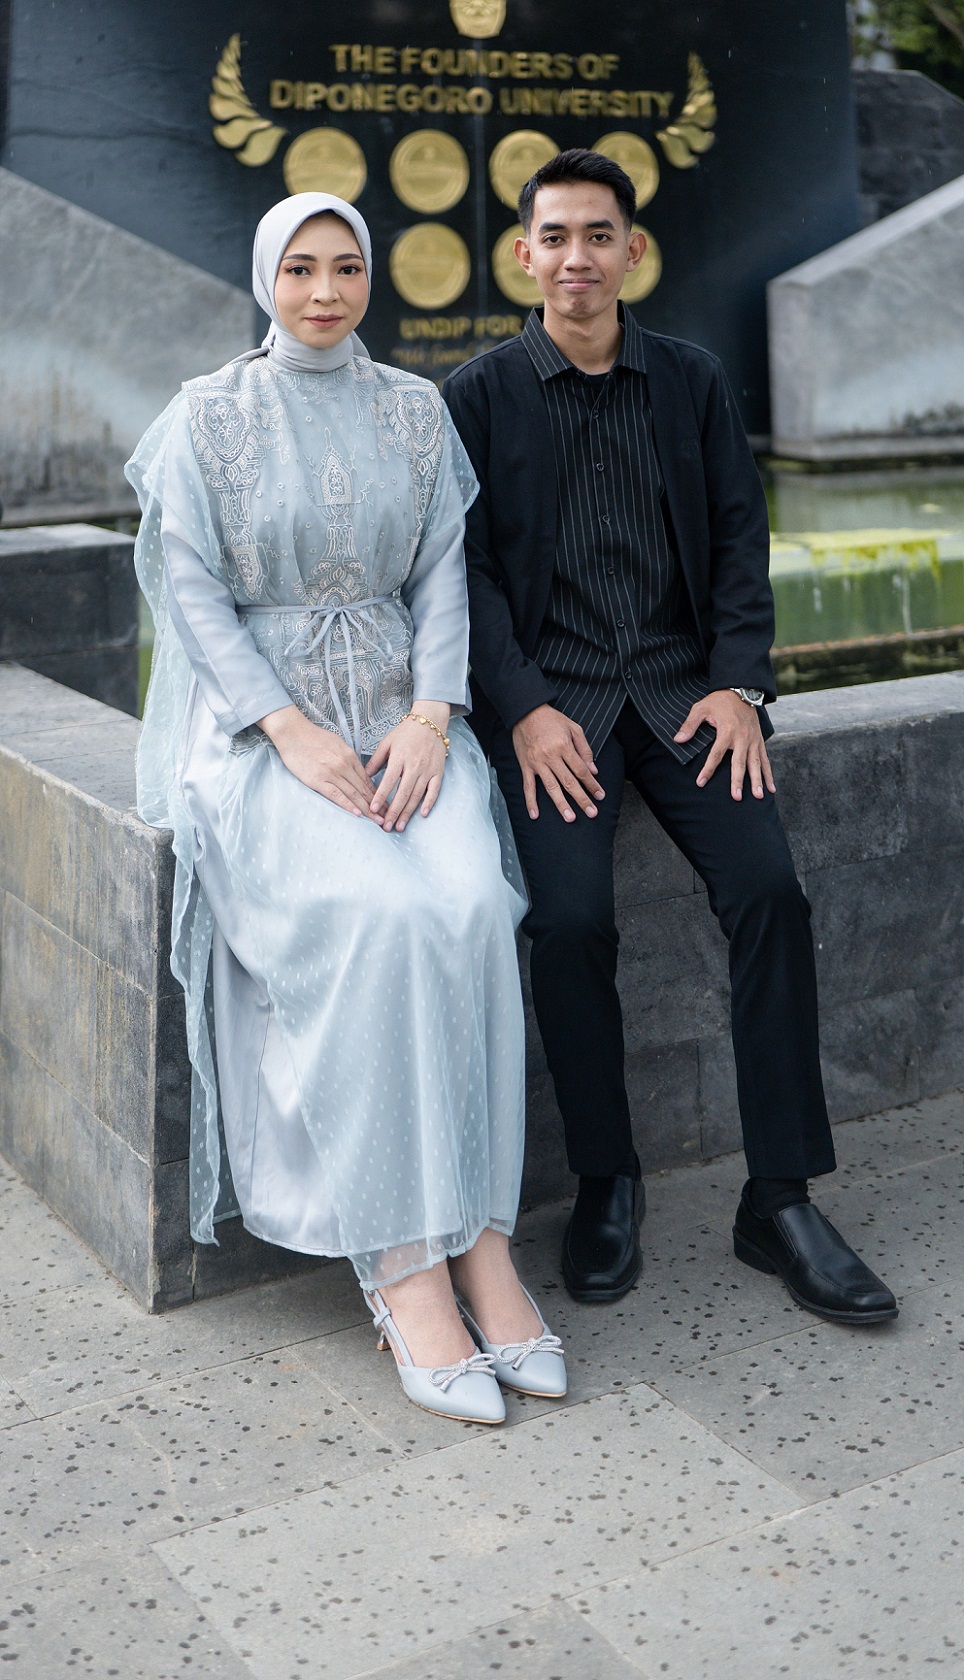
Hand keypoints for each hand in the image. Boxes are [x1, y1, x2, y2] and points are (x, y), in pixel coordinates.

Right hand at [258, 704, 380, 820]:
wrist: (293, 733)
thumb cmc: (313, 737)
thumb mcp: (337, 744)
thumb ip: (348, 758)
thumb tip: (356, 771)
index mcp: (350, 756)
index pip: (367, 780)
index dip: (378, 795)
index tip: (386, 805)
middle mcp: (344, 765)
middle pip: (364, 789)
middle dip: (378, 805)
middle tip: (388, 818)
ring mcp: (332, 773)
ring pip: (354, 794)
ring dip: (367, 810)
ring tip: (378, 821)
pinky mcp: (318, 780)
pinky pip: (336, 795)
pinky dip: (348, 805)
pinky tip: (357, 814)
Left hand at [367, 700, 449, 831]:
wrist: (431, 722)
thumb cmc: (406, 732)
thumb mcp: (387, 742)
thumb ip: (376, 760)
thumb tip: (364, 776)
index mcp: (399, 758)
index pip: (388, 781)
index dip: (380, 796)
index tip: (372, 809)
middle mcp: (414, 766)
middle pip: (402, 793)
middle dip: (393, 812)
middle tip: (385, 826)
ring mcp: (427, 770)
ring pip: (416, 795)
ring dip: (408, 812)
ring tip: (400, 826)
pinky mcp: (438, 772)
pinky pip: (434, 791)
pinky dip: (429, 803)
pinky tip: (422, 814)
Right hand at [512, 704, 604, 821]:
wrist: (525, 711)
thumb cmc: (551, 719)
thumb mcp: (573, 728)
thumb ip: (584, 749)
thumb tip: (593, 770)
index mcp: (564, 747)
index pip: (582, 770)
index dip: (592, 784)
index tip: (600, 796)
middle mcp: (551, 756)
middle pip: (569, 782)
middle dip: (582, 799)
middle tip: (591, 813)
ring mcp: (537, 763)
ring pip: (551, 787)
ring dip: (561, 804)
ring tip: (570, 818)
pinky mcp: (526, 766)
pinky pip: (528, 786)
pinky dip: (531, 801)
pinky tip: (535, 814)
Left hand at [674, 690, 774, 800]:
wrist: (741, 690)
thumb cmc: (719, 701)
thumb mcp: (701, 708)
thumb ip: (690, 725)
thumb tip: (678, 740)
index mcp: (727, 731)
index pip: (716, 754)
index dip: (708, 769)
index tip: (701, 782)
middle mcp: (742, 738)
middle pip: (739, 763)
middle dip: (738, 781)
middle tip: (736, 797)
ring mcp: (753, 740)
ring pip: (756, 763)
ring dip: (757, 781)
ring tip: (759, 797)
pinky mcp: (759, 741)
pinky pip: (765, 760)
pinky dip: (769, 774)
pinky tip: (771, 788)